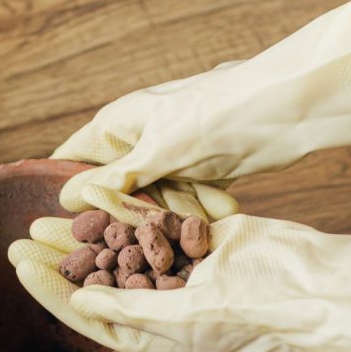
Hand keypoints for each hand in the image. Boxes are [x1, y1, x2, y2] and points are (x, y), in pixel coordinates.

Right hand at [54, 1, 350, 211]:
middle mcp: (140, 138)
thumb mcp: (159, 154)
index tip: (63, 230)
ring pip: (155, 201)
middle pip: (116, 189)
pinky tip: (222, 206)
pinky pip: (187, 201)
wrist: (286, 109)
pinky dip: (201, 209)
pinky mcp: (201, 169)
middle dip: (132, 216)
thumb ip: (114, 180)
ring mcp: (171, 155)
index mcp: (118, 123)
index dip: (64, 191)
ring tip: (197, 219)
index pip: (73, 158)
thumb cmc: (217, 118)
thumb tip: (67, 199)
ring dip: (175, 214)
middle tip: (140, 242)